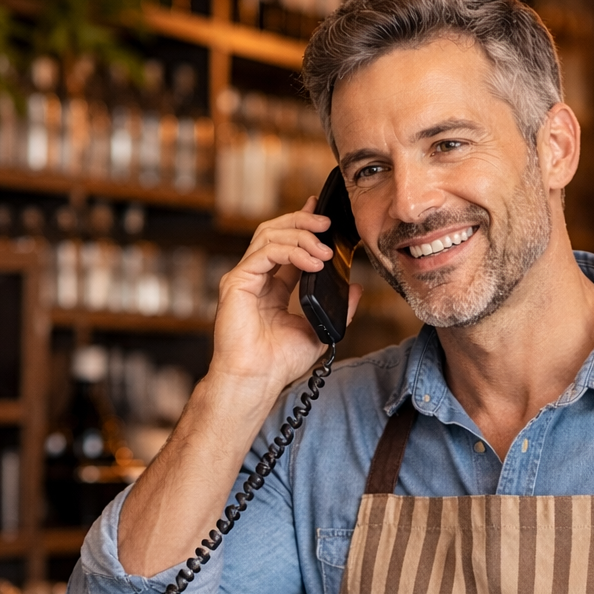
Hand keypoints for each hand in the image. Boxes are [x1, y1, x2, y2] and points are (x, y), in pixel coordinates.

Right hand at [211, 197, 362, 397]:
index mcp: (273, 287)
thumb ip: (339, 309)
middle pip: (275, 232)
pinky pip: (266, 253)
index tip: (323, 214)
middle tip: (327, 222)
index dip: (304, 227)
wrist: (257, 380)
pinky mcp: (237, 282)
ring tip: (325, 249)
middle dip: (302, 222)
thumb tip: (356, 289)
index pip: (287, 246)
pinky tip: (313, 262)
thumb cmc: (280, 362)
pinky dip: (292, 252)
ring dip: (301, 236)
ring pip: (269, 236)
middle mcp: (256, 278)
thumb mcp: (319, 330)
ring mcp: (244, 278)